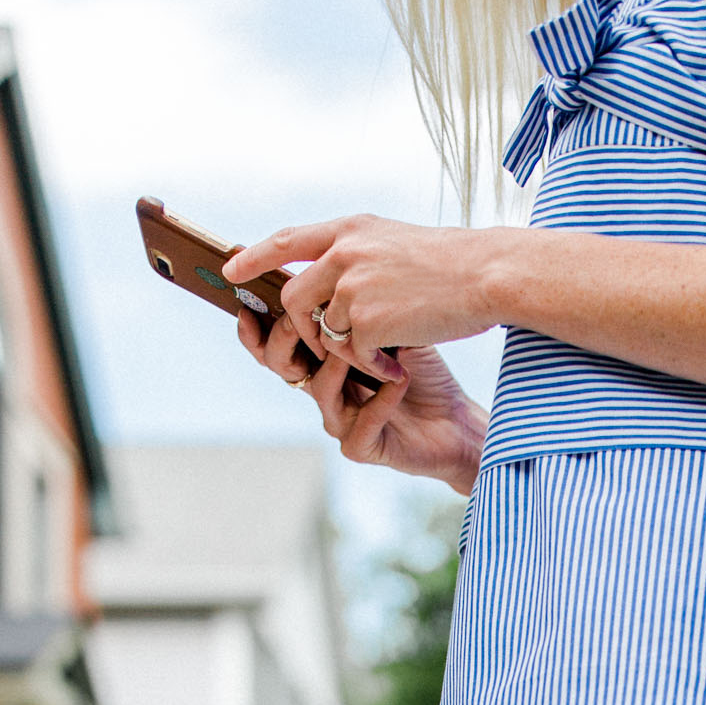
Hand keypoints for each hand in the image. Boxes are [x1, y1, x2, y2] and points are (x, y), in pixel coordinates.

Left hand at [226, 213, 499, 362]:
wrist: (486, 274)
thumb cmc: (453, 264)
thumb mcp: (396, 243)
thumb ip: (357, 255)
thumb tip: (329, 280)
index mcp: (350, 229)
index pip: (288, 241)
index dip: (257, 257)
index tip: (232, 270)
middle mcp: (343, 253)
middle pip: (297, 298)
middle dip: (305, 328)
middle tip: (327, 345)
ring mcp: (351, 286)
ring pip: (326, 332)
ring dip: (351, 351)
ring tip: (385, 355)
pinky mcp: (366, 320)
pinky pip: (353, 355)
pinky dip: (373, 367)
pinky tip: (398, 364)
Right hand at [234, 305, 487, 494]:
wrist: (457, 418)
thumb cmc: (424, 368)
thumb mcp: (391, 322)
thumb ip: (357, 299)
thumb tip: (331, 256)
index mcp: (320, 358)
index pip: (274, 338)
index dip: (256, 322)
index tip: (248, 294)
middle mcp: (322, 388)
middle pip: (280, 363)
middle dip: (287, 335)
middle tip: (304, 314)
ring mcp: (339, 420)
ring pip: (318, 389)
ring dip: (339, 361)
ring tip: (366, 345)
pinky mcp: (360, 447)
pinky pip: (359, 424)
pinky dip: (380, 400)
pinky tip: (399, 381)